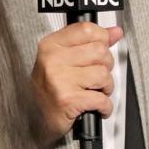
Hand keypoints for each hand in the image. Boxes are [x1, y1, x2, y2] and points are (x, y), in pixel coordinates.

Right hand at [31, 22, 120, 141]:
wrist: (33, 119)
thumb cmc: (48, 90)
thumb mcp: (63, 59)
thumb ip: (89, 43)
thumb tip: (114, 32)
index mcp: (51, 45)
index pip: (87, 30)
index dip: (102, 39)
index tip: (101, 48)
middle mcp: (53, 60)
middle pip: (100, 51)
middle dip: (105, 67)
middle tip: (95, 77)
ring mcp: (59, 79)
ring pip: (103, 75)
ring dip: (105, 88)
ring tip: (93, 91)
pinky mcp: (68, 100)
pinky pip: (101, 99)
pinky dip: (104, 106)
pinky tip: (95, 106)